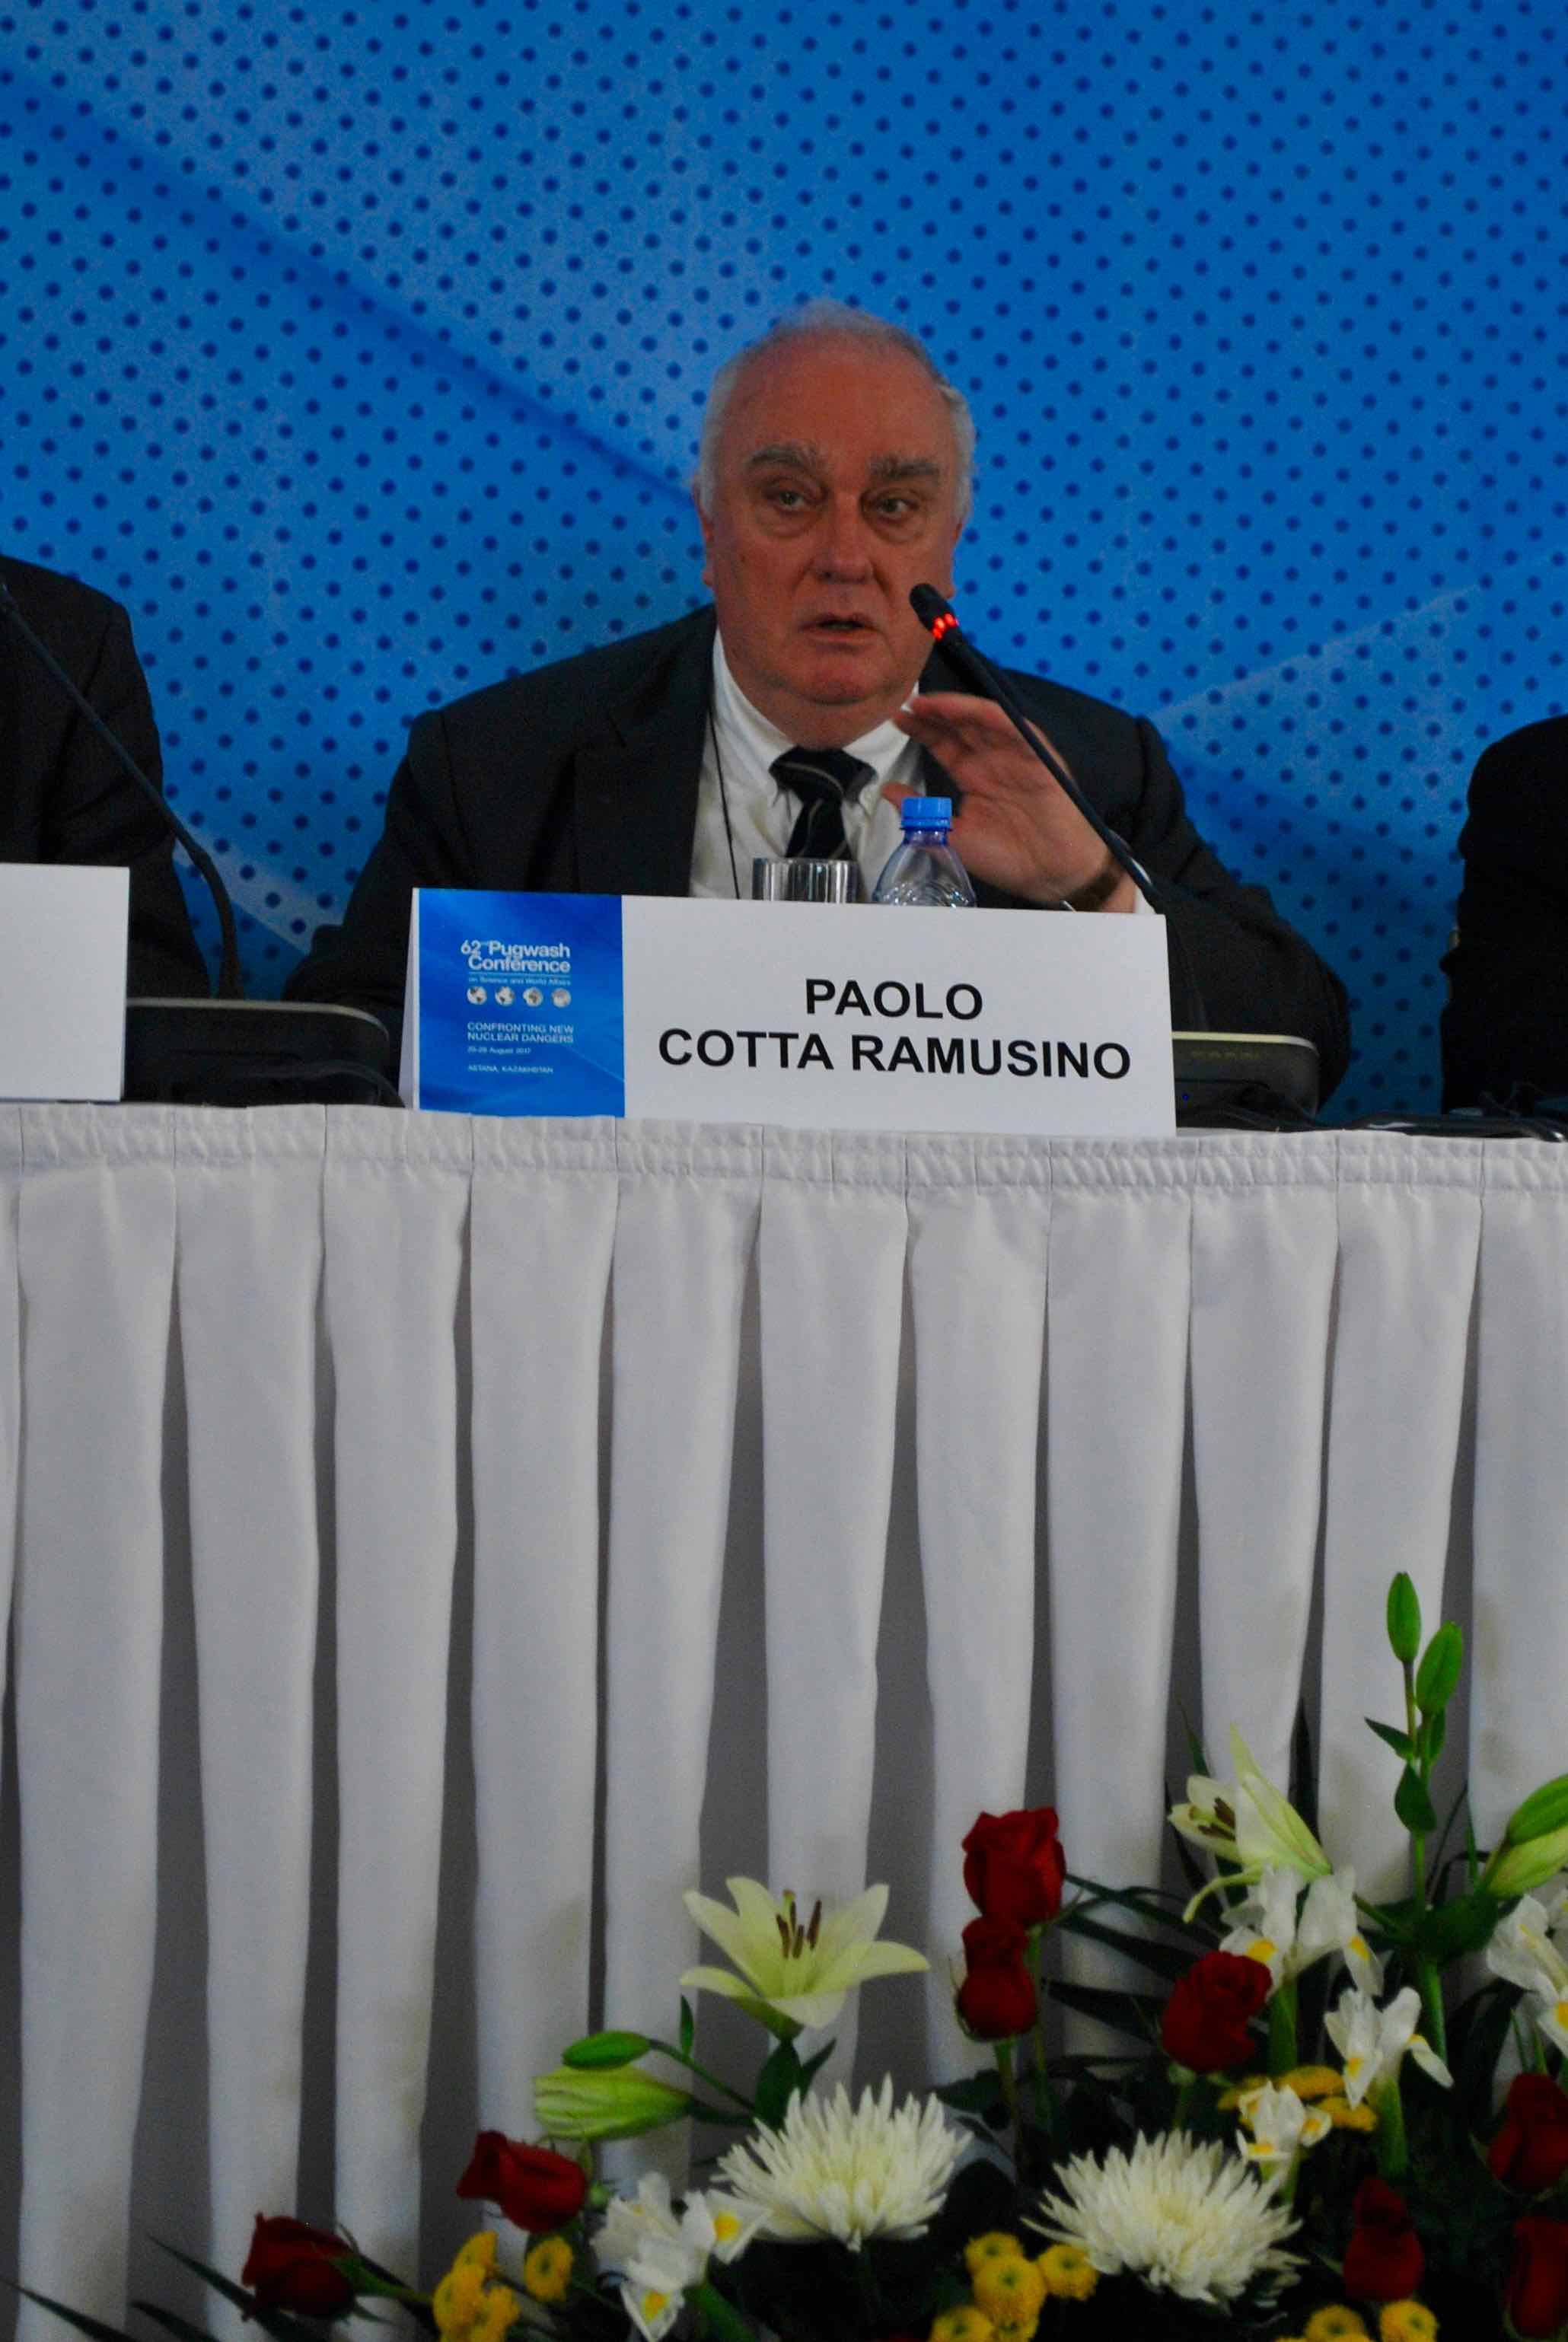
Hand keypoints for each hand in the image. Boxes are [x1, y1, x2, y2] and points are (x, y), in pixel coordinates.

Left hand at [890, 692, 1136, 909]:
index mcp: (974, 777)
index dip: (922, 731)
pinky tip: (966, 711)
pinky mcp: (1037, 756)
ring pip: (983, 721)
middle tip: (906, 705)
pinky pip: (1013, 728)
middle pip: (960, 727)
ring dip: (956, 710)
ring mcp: (1015, 755)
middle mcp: (992, 761)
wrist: (1051, 874)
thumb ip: (920, 814)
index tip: (896, 721)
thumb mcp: (951, 837)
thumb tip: (886, 791)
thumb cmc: (1008, 859)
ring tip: (928, 704)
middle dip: (933, 714)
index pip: (944, 745)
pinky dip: (990, 717)